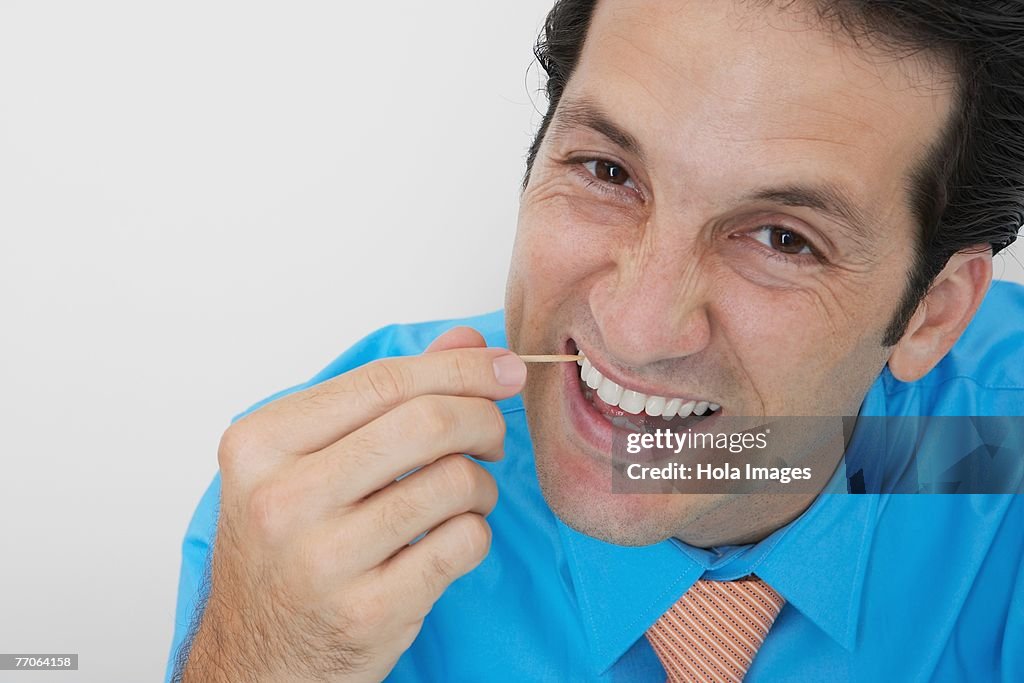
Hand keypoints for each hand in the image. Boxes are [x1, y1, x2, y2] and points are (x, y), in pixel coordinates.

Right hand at [179, 327, 525, 681]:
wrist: (258, 657)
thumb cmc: (286, 550)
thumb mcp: (308, 461)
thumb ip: (383, 397)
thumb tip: (465, 344)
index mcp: (262, 444)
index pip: (384, 381)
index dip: (459, 368)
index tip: (503, 368)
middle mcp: (283, 499)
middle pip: (426, 423)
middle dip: (483, 418)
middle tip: (491, 436)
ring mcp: (324, 560)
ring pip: (454, 482)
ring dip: (481, 483)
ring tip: (464, 496)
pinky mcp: (368, 611)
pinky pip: (464, 542)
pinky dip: (475, 531)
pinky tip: (451, 537)